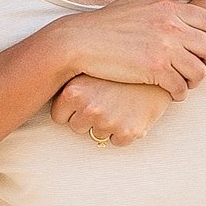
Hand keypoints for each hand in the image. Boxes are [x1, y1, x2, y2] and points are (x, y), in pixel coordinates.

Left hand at [50, 76, 174, 146]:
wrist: (162, 65)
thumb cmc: (125, 63)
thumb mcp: (93, 64)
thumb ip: (72, 75)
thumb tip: (44, 81)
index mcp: (74, 91)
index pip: (59, 116)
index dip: (73, 109)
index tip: (86, 99)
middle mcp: (88, 107)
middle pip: (77, 127)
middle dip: (89, 118)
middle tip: (107, 100)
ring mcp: (107, 121)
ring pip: (97, 135)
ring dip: (108, 124)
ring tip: (121, 102)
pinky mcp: (127, 132)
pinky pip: (117, 141)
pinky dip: (124, 132)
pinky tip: (132, 112)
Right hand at [64, 0, 205, 96]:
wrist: (80, 41)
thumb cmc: (105, 25)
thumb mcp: (138, 7)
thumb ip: (163, 10)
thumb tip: (181, 12)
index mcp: (170, 7)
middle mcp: (172, 25)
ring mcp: (165, 47)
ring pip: (200, 71)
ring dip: (195, 82)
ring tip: (184, 85)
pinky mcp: (155, 69)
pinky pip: (181, 87)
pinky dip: (180, 94)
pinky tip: (172, 94)